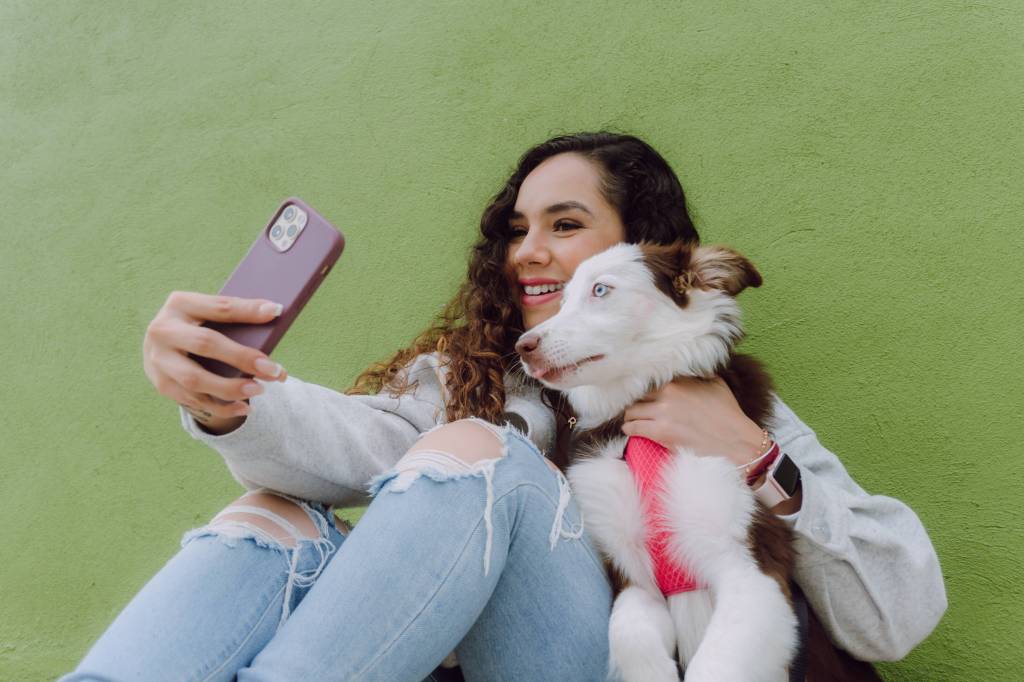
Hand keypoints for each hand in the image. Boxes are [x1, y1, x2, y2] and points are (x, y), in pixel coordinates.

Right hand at [143, 291, 288, 423]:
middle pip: (205, 344)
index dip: (248, 310)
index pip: (218, 307)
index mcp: (180, 304)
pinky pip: (193, 400)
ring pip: (195, 379)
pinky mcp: (161, 383)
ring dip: (230, 388)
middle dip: (242, 358)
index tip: (276, 312)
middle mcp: (163, 330)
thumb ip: (235, 316)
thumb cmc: (199, 326)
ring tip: (259, 389)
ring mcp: (158, 359)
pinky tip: (245, 407)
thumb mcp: (209, 313)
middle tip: (273, 369)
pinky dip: (222, 407)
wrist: (163, 345)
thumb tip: (275, 314)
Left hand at [621, 376, 765, 466]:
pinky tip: (630, 430)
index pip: (649, 380)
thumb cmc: (728, 413)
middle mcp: (668, 393)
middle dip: (634, 402)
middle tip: (635, 408)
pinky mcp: (660, 433)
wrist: (735, 440)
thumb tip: (693, 368)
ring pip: (631, 412)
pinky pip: (633, 428)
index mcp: (679, 381)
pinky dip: (629, 429)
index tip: (640, 393)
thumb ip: (699, 374)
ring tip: (631, 419)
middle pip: (637, 395)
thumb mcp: (716, 384)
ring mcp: (662, 413)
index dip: (643, 388)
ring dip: (630, 416)